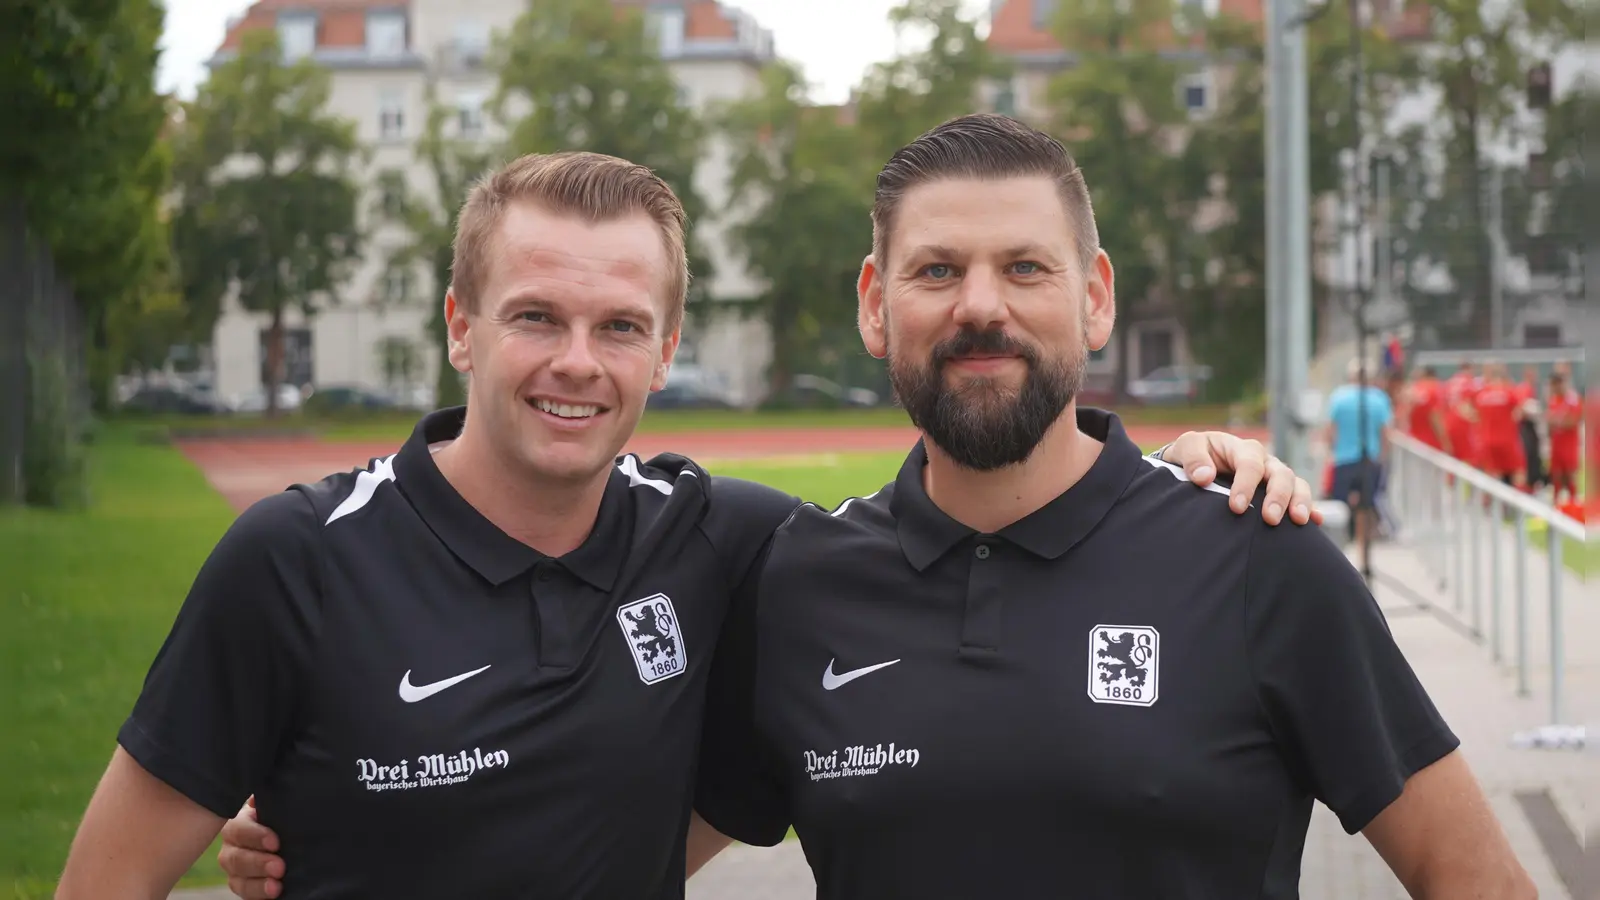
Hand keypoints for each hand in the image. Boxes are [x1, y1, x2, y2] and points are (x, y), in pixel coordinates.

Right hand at [218, 795, 285, 899]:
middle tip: (279, 867)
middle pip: (236, 857)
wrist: (290, 839)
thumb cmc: (285, 818)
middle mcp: (232, 846)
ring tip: (276, 886)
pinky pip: (244, 893)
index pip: (239, 828)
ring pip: (237, 878)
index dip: (255, 836)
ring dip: (257, 884)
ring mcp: (235, 868)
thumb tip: (263, 797)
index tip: (275, 842)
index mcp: (240, 822)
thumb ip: (274, 802)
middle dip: (258, 863)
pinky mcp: (243, 884)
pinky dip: (258, 894)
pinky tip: (273, 894)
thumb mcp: (280, 807)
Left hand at [1160, 431, 1322, 526]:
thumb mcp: (1187, 448)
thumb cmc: (1193, 455)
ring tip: (1299, 521)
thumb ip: (1193, 458)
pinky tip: (1314, 521)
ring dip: (1299, 501)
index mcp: (1242, 449)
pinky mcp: (1279, 492)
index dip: (1246, 485)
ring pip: (1296, 484)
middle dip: (1278, 496)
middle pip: (1281, 474)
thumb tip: (1204, 477)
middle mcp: (1264, 461)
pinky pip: (1299, 497)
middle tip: (1270, 519)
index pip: (1250, 464)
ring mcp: (1275, 476)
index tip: (1237, 507)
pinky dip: (1310, 507)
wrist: (1197, 465)